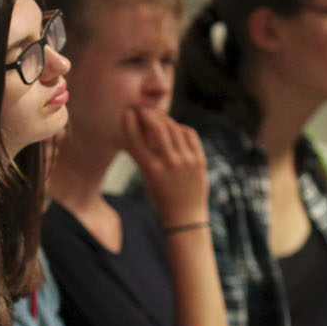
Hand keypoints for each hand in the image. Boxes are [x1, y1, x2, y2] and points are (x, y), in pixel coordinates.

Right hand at [122, 107, 208, 227]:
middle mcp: (169, 164)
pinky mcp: (199, 160)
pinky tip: (175, 128)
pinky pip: (189, 134)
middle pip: (157, 128)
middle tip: (144, 109)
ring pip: (174, 128)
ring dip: (165, 119)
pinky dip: (181, 128)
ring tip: (158, 116)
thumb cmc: (160, 195)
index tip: (127, 113)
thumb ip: (144, 154)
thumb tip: (139, 127)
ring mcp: (186, 161)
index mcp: (151, 170)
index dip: (129, 123)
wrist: (184, 216)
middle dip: (149, 115)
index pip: (136, 139)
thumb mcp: (147, 177)